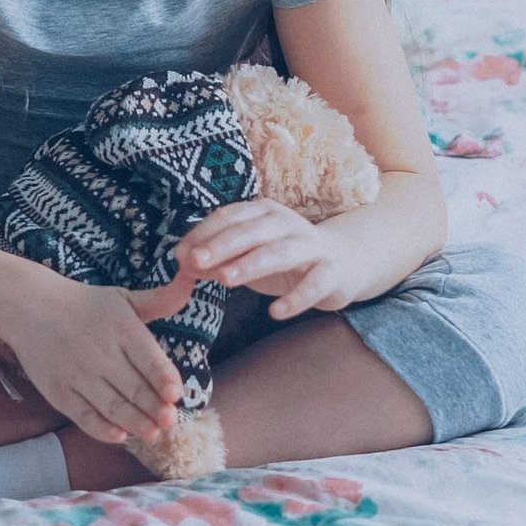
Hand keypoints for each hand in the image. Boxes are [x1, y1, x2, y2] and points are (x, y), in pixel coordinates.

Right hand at [0, 274, 185, 445]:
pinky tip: (119, 435)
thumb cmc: (84, 304)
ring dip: (136, 424)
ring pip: (113, 406)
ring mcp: (76, 372)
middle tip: (170, 422)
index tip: (175, 394)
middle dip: (156, 409)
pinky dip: (103, 430)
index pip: (149, 359)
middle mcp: (99, 350)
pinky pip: (84, 416)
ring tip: (152, 434)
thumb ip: (160, 299)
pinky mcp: (58, 390)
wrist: (27, 304)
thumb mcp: (122, 298)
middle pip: (134, 388)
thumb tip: (192, 280)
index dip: (165, 379)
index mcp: (119, 326)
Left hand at [180, 198, 361, 320]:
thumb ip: (218, 257)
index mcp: (262, 212)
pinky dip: (295, 299)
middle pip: (251, 232)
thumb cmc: (284, 256)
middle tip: (196, 261)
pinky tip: (275, 313)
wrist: (344, 261)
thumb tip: (183, 264)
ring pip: (279, 253)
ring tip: (225, 279)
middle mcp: (286, 223)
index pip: (229, 217)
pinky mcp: (331, 272)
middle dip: (222, 245)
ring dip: (250, 265)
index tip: (181, 254)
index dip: (203, 234)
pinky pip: (313, 285)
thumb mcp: (248, 253)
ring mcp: (310, 246)